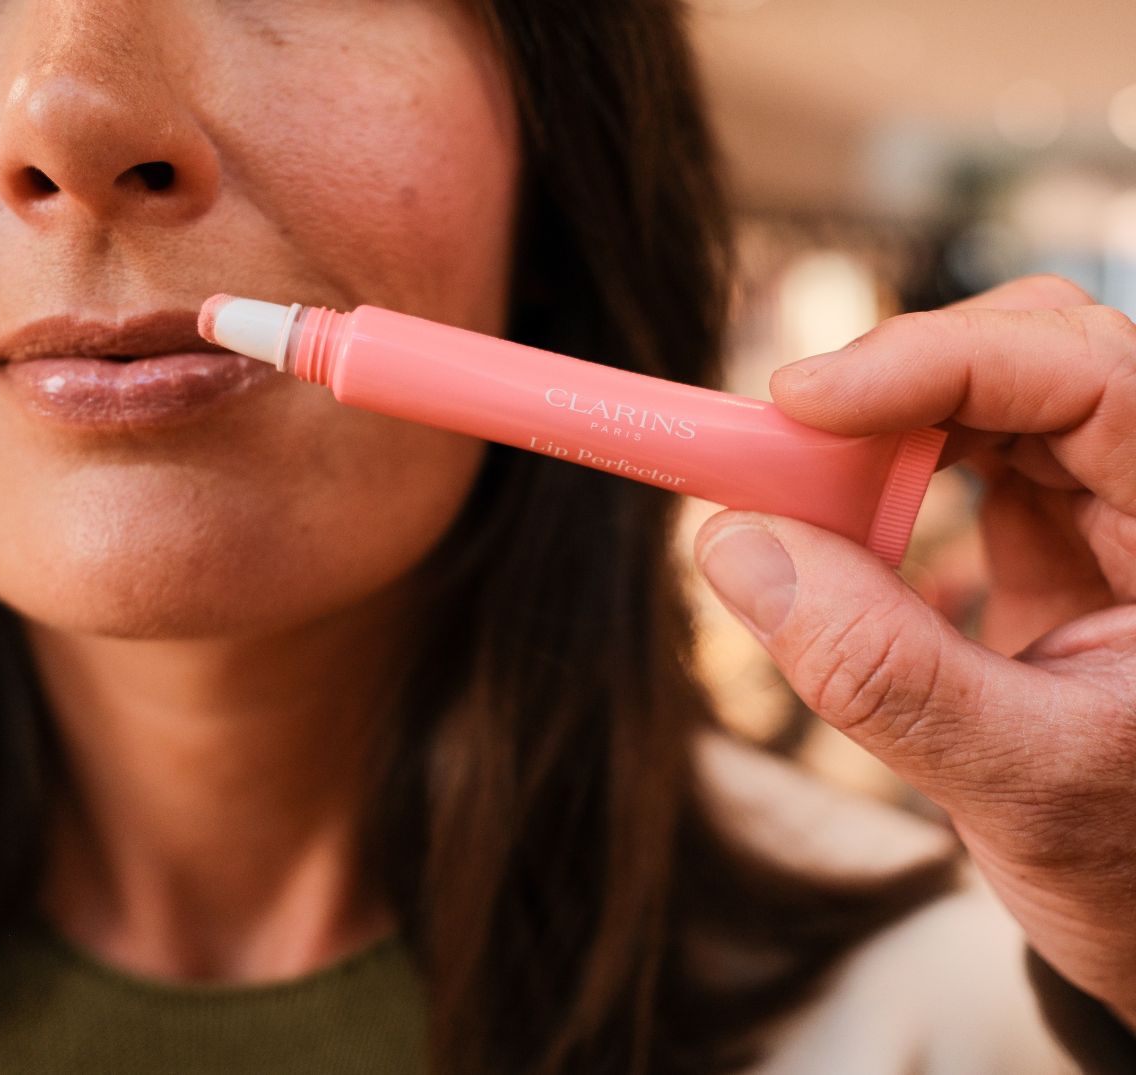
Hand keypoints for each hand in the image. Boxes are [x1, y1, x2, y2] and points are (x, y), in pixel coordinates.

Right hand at [694, 275, 1135, 1026]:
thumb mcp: (1020, 784)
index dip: (938, 364)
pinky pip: (960, 445)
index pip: (1088, 377)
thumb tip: (737, 547)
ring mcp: (1113, 499)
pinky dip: (878, 469)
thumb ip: (881, 672)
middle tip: (778, 444)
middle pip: (1034, 352)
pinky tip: (842, 521)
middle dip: (895, 383)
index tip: (801, 401)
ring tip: (798, 493)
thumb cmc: (1134, 864)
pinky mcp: (1059, 521)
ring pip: (989, 388)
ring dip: (877, 425)